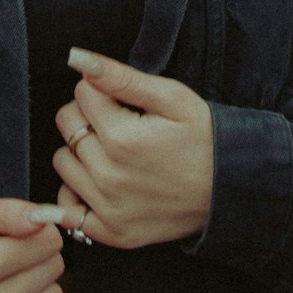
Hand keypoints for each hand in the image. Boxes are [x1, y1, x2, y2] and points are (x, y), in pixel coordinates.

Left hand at [53, 48, 213, 250]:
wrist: (230, 189)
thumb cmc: (204, 138)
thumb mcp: (172, 97)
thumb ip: (121, 77)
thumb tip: (78, 58)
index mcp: (121, 138)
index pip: (81, 93)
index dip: (102, 90)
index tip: (124, 101)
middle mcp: (108, 176)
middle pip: (67, 124)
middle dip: (88, 115)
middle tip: (119, 123)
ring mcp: (108, 209)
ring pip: (63, 162)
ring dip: (81, 152)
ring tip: (113, 151)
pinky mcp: (112, 233)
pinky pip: (67, 211)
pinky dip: (76, 195)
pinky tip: (100, 183)